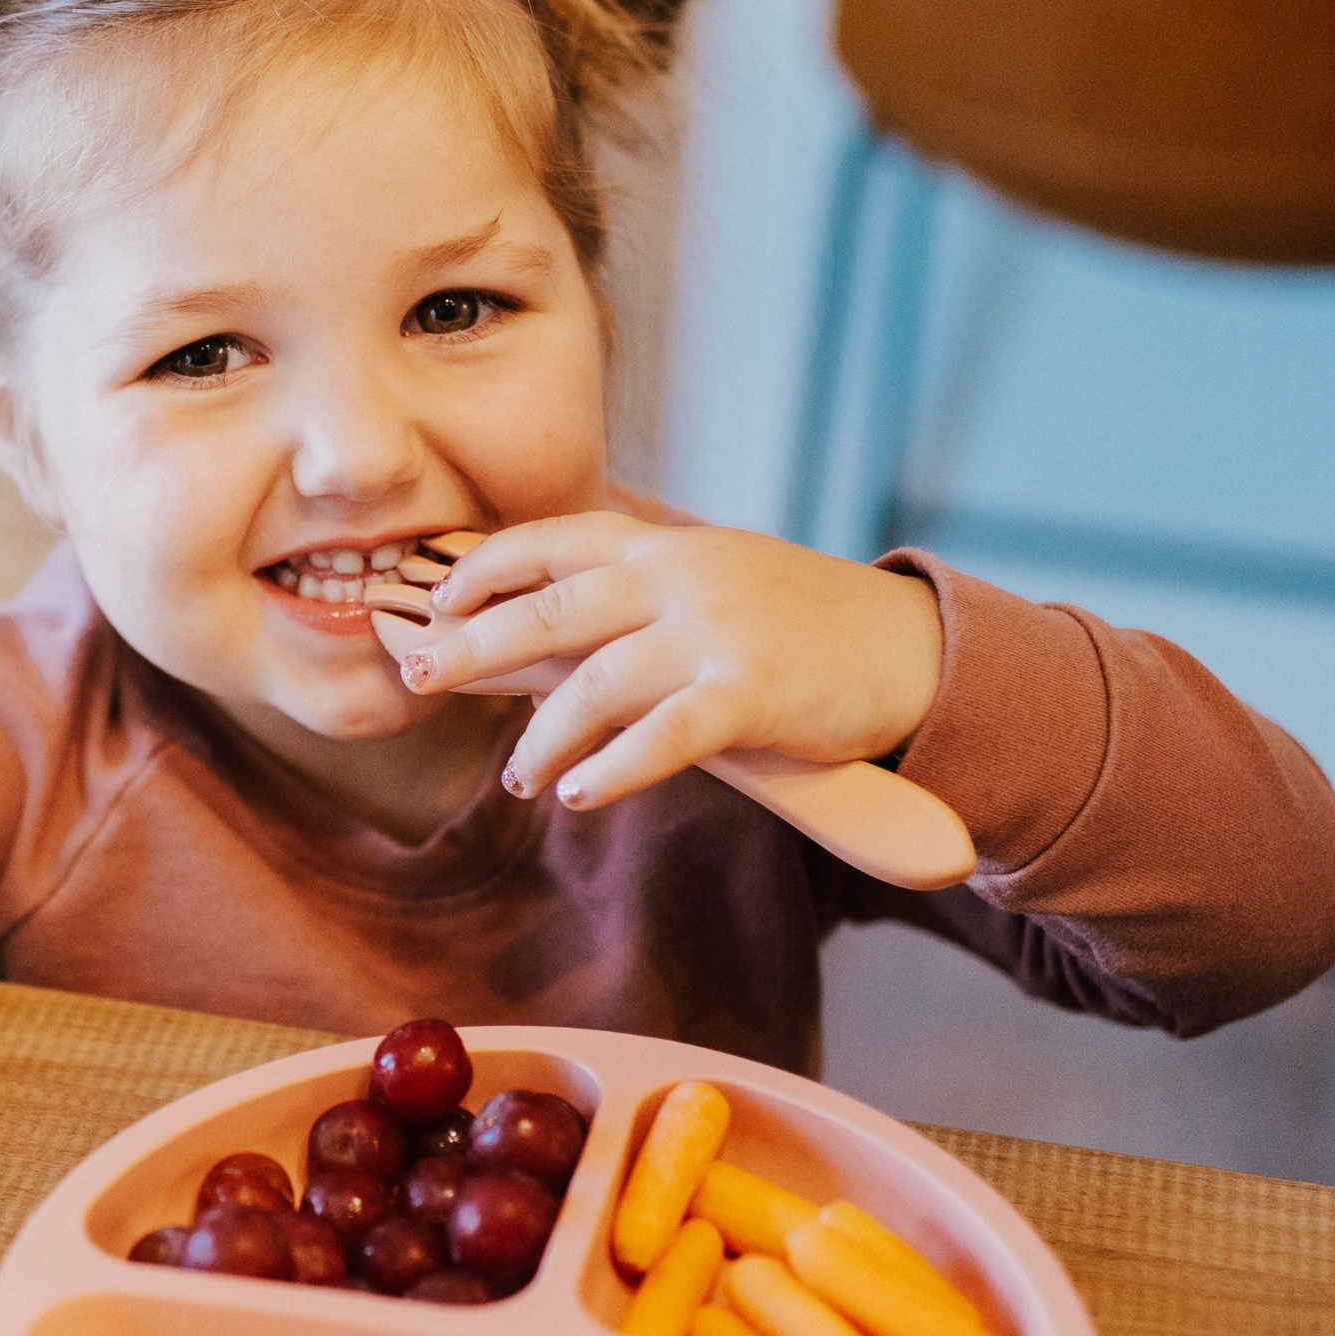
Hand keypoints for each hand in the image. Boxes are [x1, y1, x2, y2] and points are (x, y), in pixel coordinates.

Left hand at [392, 512, 943, 810]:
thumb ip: (638, 600)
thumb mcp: (715, 585)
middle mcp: (682, 578)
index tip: (438, 598)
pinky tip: (579, 794)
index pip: (556, 540)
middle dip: (476, 645)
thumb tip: (539, 630)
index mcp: (666, 548)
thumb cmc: (802, 627)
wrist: (914, 650)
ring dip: (544, 738)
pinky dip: (613, 767)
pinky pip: (663, 735)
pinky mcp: (753, 692)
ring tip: (520, 779)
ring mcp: (716, 632)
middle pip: (552, 609)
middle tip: (419, 677)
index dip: (489, 567)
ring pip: (596, 682)